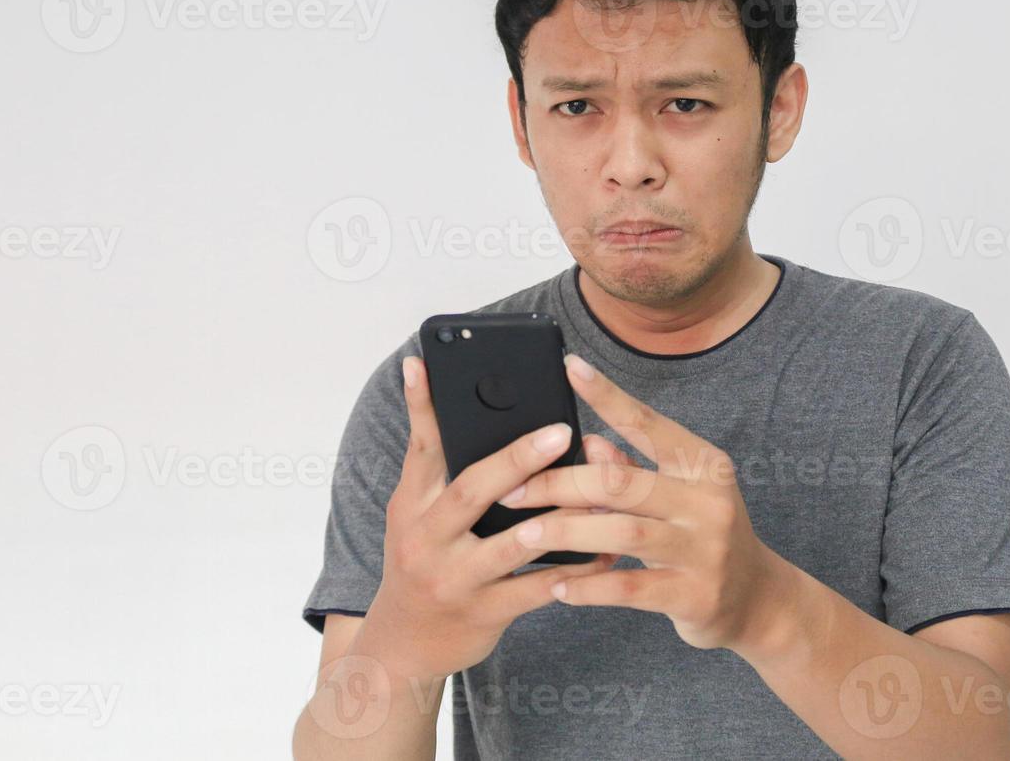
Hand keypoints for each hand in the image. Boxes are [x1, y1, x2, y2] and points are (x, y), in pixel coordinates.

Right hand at [357, 355, 621, 680]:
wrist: (404, 647)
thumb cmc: (422, 562)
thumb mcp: (413, 513)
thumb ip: (435, 466)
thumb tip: (440, 395)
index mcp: (412, 505)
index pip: (420, 447)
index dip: (421, 405)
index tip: (425, 362)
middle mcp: (427, 539)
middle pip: (471, 490)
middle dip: (517, 459)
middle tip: (562, 431)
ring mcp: (455, 578)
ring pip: (514, 543)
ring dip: (561, 517)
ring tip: (601, 493)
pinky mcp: (483, 613)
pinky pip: (537, 589)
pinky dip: (574, 571)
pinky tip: (605, 552)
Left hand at [494, 353, 794, 657]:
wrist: (757, 599)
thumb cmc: (703, 537)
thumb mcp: (679, 495)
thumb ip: (633, 469)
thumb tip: (588, 443)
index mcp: (703, 464)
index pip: (648, 422)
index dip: (607, 394)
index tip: (569, 367)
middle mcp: (708, 501)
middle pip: (621, 481)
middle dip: (559, 483)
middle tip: (514, 491)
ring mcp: (704, 549)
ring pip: (622, 531)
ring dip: (566, 532)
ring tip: (524, 536)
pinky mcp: (693, 594)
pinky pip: (628, 586)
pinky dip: (588, 586)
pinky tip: (558, 586)